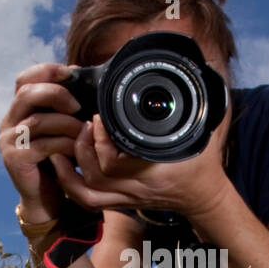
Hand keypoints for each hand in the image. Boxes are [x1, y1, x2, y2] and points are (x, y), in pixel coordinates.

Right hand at [0, 62, 86, 219]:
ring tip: (84, 131)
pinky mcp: (15, 159)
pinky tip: (78, 150)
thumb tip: (80, 73)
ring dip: (67, 123)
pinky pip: (44, 145)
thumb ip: (64, 105)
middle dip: (57, 94)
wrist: (46, 198)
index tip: (71, 72)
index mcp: (18, 110)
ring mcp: (8, 141)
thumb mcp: (61, 128)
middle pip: (28, 93)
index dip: (46, 71)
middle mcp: (8, 123)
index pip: (24, 79)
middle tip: (78, 106)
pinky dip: (65, 144)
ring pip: (39, 120)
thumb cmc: (58, 160)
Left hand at [47, 107, 233, 219]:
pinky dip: (71, 186)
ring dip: (71, 170)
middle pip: (96, 177)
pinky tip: (63, 165)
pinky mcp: (122, 202)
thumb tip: (204, 65)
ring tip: (65, 145)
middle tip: (84, 125)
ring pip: (88, 194)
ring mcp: (128, 198)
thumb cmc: (203, 162)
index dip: (101, 140)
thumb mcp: (203, 129)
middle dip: (83, 149)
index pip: (116, 163)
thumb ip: (197, 101)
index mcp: (155, 170)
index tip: (99, 117)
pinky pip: (89, 201)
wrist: (205, 197)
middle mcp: (138, 188)